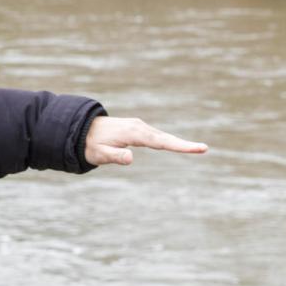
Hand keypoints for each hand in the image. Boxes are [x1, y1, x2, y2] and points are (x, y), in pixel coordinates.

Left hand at [84, 116, 207, 166]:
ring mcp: (139, 127)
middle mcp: (140, 127)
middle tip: (204, 149)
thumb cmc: (90, 144)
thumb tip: (131, 159)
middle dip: (184, 144)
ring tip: (197, 149)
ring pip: (162, 137)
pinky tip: (177, 145)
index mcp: (134, 133)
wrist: (81, 129)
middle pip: (166, 138)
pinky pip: (157, 136)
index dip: (179, 146)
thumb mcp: (99, 154)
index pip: (161, 142)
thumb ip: (114, 156)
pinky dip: (169, 141)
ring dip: (178, 143)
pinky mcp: (138, 129)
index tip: (195, 148)